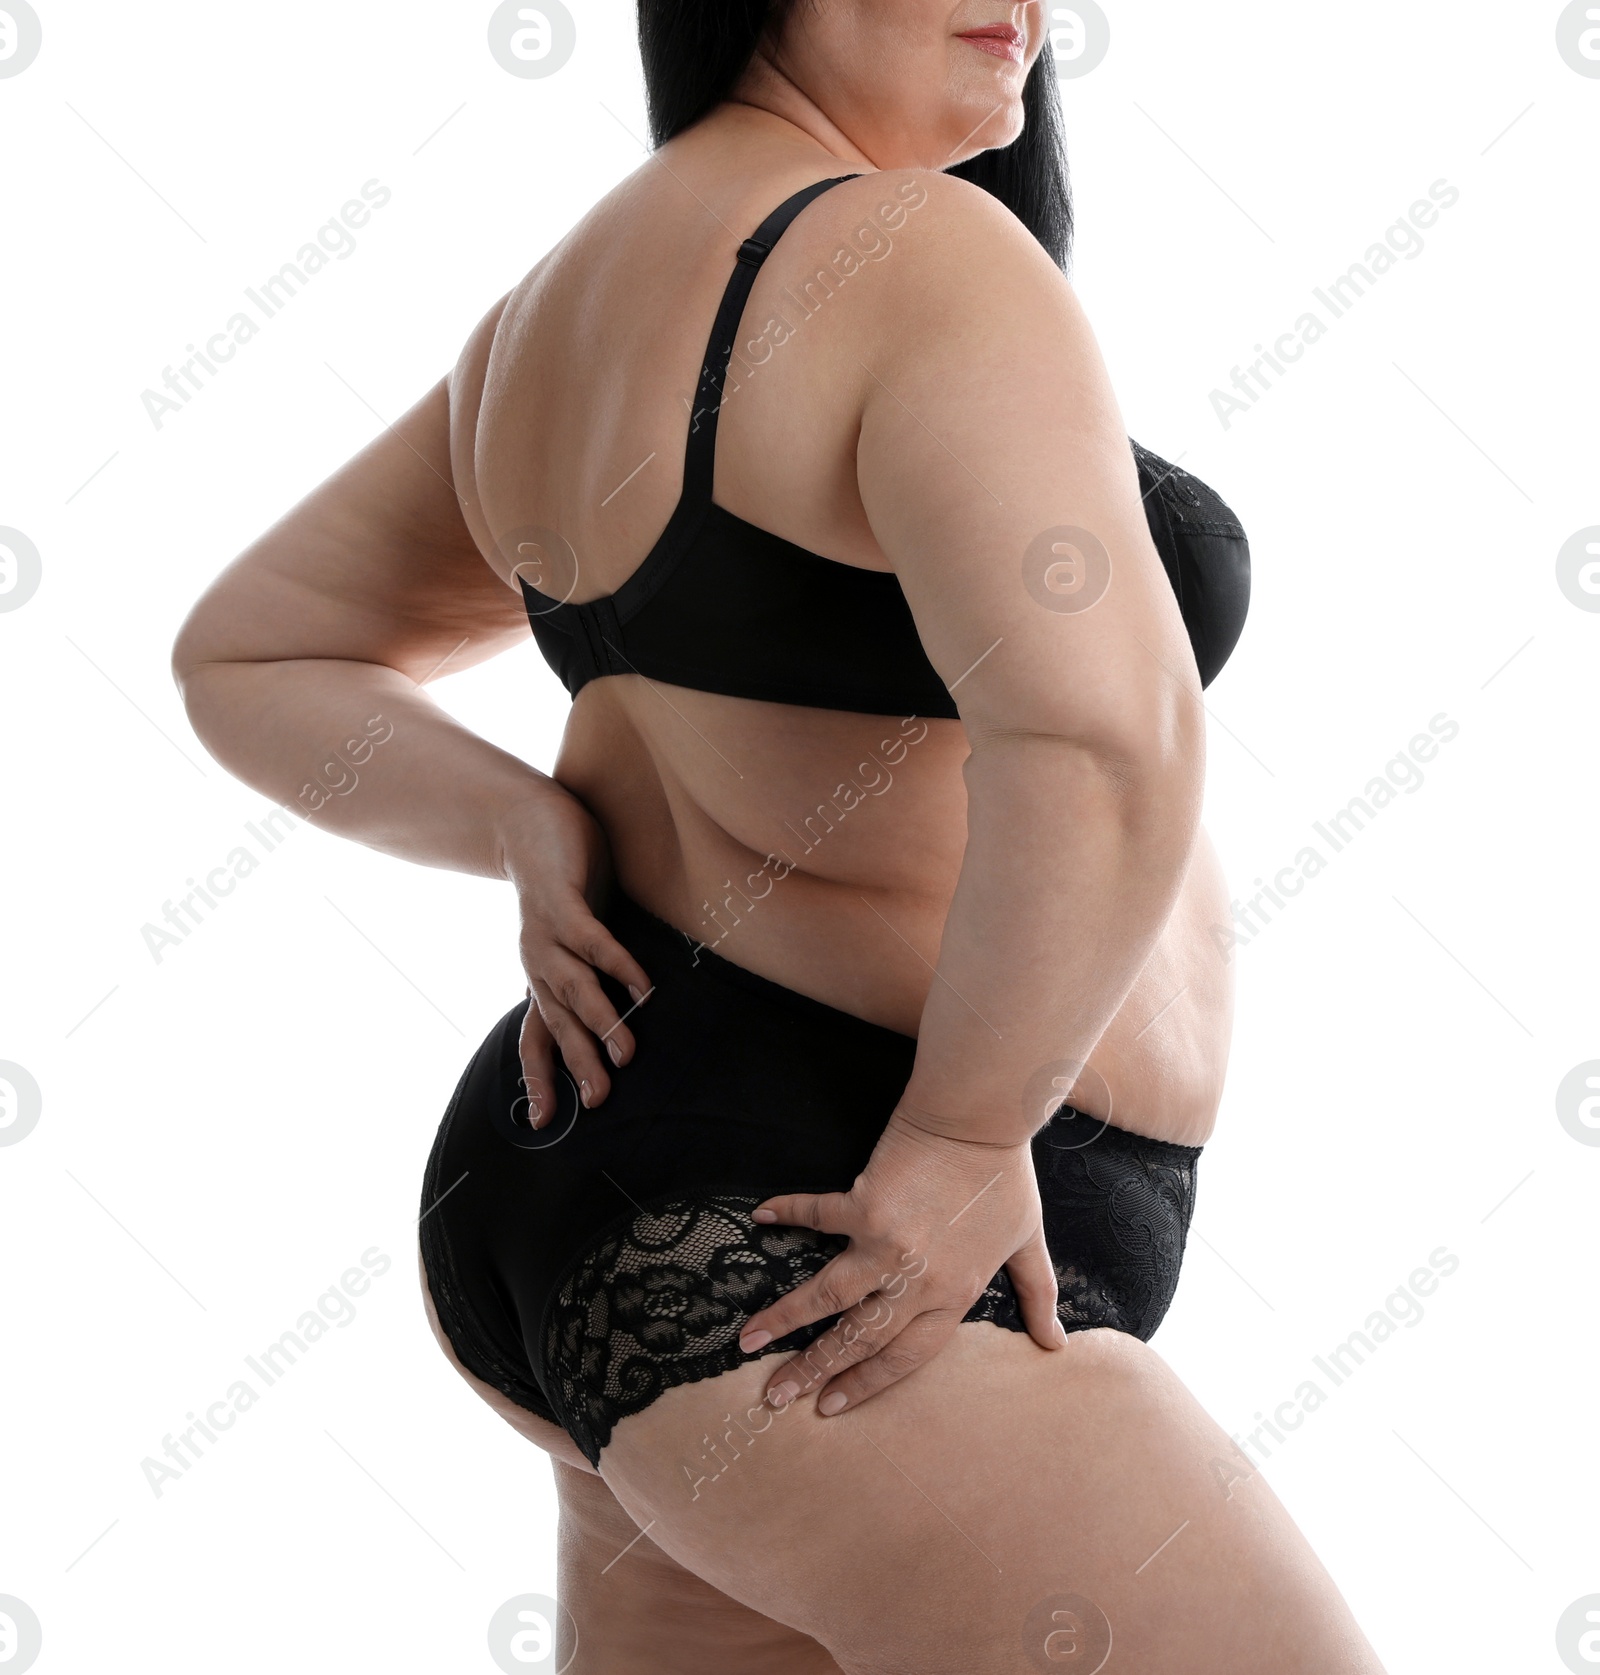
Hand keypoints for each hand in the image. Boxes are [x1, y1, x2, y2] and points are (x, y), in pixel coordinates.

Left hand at [493, 785, 650, 1125]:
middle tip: (599, 1101)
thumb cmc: (562, 884)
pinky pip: (590, 939)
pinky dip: (614, 964)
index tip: (542, 1123)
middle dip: (576, 1063)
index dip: (538, 1078)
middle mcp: (538, 963)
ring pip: (572, 987)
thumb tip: (628, 1012)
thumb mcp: (575, 937)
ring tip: (626, 1052)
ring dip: (598, 1021)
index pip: (535, 1037)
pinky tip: (639, 986)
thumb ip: (594, 975)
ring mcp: (547, 933)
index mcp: (540, 977)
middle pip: (557, 1022)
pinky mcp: (561, 902)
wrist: (529, 821)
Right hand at [737, 1110, 1065, 1414]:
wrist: (982, 1122)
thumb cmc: (1006, 1179)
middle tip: (775, 1395)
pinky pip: (817, 1215)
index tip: (831, 1406)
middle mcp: (916, 1281)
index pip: (903, 1357)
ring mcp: (887, 1245)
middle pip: (858, 1338)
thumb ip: (1037, 1294)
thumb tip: (1054, 1343)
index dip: (865, 1384)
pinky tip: (760, 1216)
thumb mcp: (1028, 1242)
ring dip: (785, 1320)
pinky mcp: (864, 1206)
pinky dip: (787, 1213)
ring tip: (749, 1341)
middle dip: (813, 1370)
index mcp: (952, 1294)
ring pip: (828, 1297)